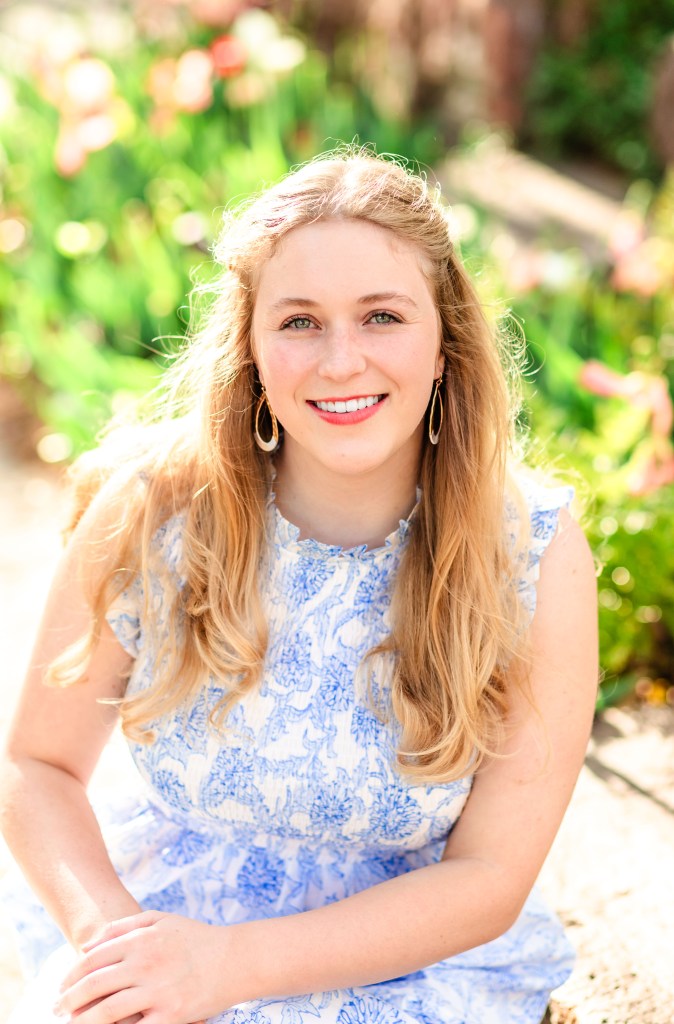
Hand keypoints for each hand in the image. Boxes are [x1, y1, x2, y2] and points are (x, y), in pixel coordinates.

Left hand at [54, 911, 218, 1023]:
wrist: (235, 959)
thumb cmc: (195, 938)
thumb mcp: (161, 920)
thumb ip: (125, 926)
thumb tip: (89, 945)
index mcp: (142, 939)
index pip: (93, 959)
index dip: (71, 975)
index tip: (61, 987)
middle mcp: (146, 963)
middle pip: (94, 985)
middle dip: (69, 999)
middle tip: (56, 1009)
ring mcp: (158, 991)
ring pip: (107, 1011)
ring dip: (83, 1021)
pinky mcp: (171, 1015)